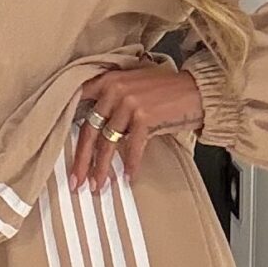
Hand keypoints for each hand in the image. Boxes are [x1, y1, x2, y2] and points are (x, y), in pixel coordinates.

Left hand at [67, 59, 205, 191]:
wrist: (197, 89)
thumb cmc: (168, 90)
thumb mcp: (134, 86)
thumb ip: (113, 99)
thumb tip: (98, 128)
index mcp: (108, 80)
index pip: (81, 109)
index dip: (72, 135)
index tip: (70, 156)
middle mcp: (115, 90)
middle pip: (90, 131)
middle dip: (82, 161)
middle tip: (76, 181)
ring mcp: (129, 103)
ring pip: (108, 143)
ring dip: (102, 169)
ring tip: (98, 185)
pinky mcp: (144, 117)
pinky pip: (132, 148)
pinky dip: (130, 165)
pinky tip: (128, 177)